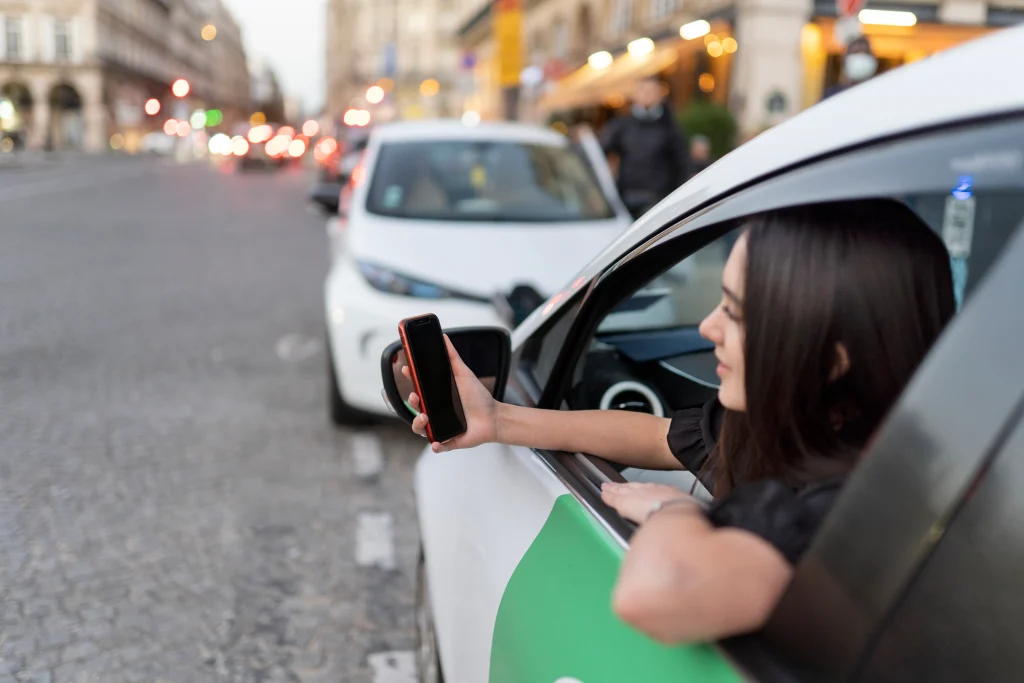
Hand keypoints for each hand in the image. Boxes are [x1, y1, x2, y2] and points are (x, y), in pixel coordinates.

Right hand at [404, 334, 498, 452]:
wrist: (493, 417)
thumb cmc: (478, 397)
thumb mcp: (464, 374)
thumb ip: (452, 356)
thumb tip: (444, 337)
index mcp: (436, 395)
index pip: (418, 386)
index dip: (410, 379)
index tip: (407, 369)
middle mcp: (435, 411)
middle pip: (416, 407)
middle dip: (412, 402)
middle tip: (416, 396)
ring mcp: (440, 426)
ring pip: (421, 428)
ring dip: (419, 424)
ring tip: (425, 417)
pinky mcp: (447, 440)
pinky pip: (437, 445)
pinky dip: (436, 445)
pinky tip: (436, 443)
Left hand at [601, 482, 696, 523]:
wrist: (676, 513)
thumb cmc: (687, 515)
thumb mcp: (689, 511)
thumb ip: (682, 511)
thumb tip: (687, 518)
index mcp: (666, 491)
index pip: (650, 489)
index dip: (641, 490)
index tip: (636, 490)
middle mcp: (650, 489)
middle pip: (634, 487)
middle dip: (624, 487)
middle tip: (614, 485)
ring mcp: (636, 494)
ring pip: (622, 490)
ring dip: (614, 490)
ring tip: (606, 488)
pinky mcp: (624, 503)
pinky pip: (613, 498)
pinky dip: (608, 496)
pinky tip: (603, 495)